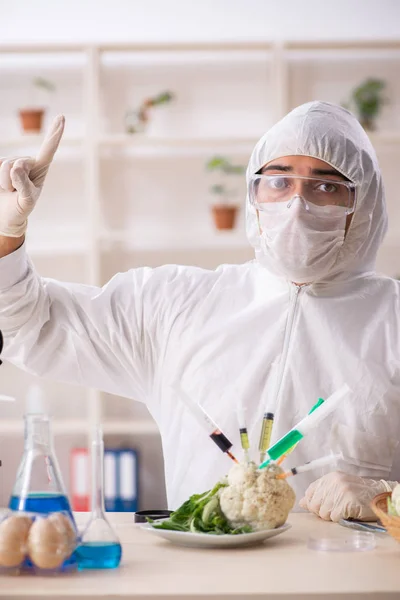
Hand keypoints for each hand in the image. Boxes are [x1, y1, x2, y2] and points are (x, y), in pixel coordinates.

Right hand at [0, 115, 64, 236]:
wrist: (4, 215)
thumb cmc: (20, 208)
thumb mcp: (26, 201)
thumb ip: (23, 185)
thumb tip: (15, 166)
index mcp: (40, 169)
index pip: (48, 150)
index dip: (54, 133)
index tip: (62, 117)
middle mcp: (27, 162)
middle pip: (17, 163)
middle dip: (14, 180)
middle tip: (15, 192)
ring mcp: (12, 162)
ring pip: (5, 166)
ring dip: (5, 182)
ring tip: (10, 190)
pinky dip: (0, 179)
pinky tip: (2, 185)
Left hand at [299, 471, 395, 521]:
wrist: (379, 496)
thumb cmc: (358, 494)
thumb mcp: (338, 489)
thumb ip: (320, 494)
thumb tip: (302, 502)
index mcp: (329, 477)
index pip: (310, 491)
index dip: (312, 503)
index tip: (320, 507)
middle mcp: (333, 481)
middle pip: (314, 504)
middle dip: (322, 512)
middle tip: (335, 511)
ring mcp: (340, 491)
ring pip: (323, 513)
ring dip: (332, 516)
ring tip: (343, 511)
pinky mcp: (347, 502)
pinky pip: (334, 517)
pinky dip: (340, 519)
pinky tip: (348, 514)